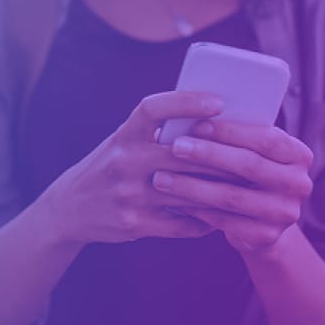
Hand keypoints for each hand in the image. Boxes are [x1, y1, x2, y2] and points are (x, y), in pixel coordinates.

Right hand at [34, 91, 240, 247]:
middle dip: (221, 157)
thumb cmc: (110, 167)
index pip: (154, 108)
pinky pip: (181, 222)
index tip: (218, 102)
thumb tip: (212, 121)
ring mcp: (128, 193)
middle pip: (183, 154)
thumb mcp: (123, 142)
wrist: (70, 207)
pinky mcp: (134, 223)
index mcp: (123, 134)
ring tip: (246, 189)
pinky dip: (204, 221)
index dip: (186, 102)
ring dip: (220, 192)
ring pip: (188, 192)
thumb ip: (157, 134)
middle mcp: (123, 160)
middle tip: (254, 156)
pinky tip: (220, 217)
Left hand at [150, 119, 313, 253]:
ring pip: (232, 196)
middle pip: (249, 166)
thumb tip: (193, 115)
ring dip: (192, 186)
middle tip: (175, 147)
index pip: (266, 138)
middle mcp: (299, 184)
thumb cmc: (246, 172)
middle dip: (208, 155)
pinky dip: (196, 210)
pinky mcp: (266, 237)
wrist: (260, 220)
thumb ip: (235, 136)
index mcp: (299, 155)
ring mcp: (285, 214)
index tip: (197, 124)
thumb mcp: (250, 151)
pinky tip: (173, 201)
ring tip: (162, 177)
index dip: (231, 132)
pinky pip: (224, 221)